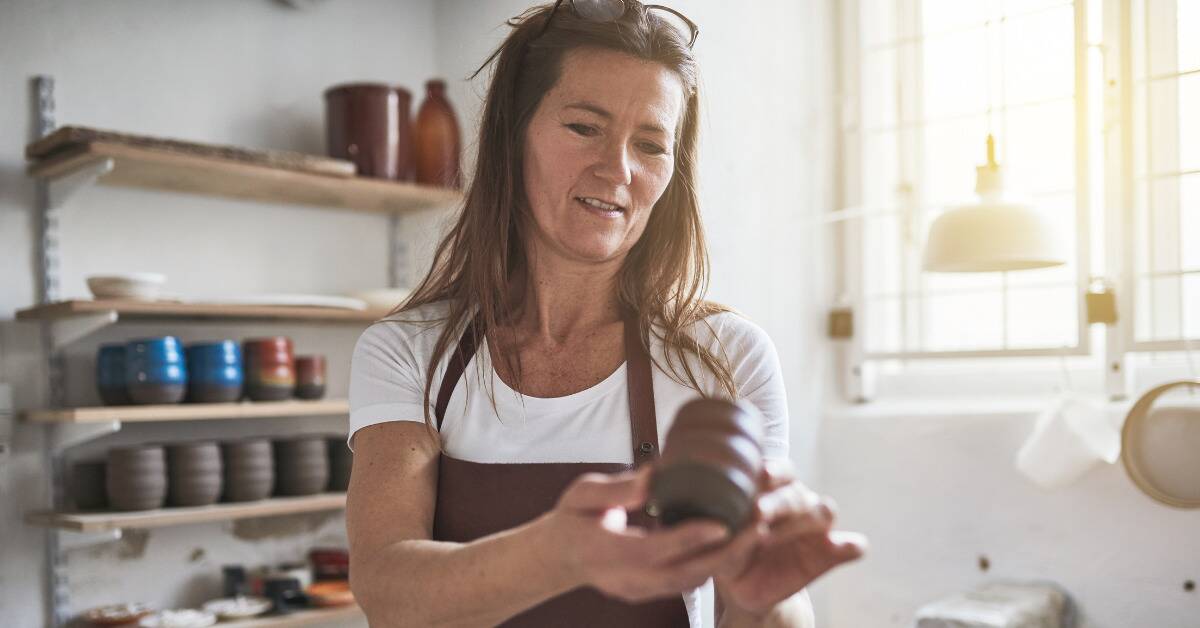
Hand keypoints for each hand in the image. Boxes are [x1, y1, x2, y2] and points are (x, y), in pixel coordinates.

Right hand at [542, 465, 760, 602]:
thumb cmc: (572, 518)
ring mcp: (640, 590)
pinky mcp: (651, 591)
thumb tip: (656, 475)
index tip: (722, 524)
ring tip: (757, 531)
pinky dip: (715, 564)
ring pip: (691, 582)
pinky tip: (737, 541)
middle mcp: (627, 578)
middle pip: (683, 575)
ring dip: (727, 560)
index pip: (653, 550)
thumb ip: (617, 489)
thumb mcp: (582, 494)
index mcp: (606, 552)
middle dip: (725, 555)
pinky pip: (688, 582)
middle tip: (758, 527)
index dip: (688, 539)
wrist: (559, 557)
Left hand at [715, 459, 866, 615]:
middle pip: (797, 494)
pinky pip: (851, 546)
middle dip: (779, 502)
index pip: (780, 471)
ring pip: (823, 513)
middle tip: (758, 513)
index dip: (774, 471)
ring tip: (777, 536)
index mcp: (771, 490)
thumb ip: (733, 539)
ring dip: (806, 521)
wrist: (746, 588)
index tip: (763, 476)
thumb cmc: (730, 556)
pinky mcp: (830, 553)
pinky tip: (847, 547)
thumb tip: (749, 528)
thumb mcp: (722, 549)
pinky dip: (851, 546)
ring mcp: (816, 528)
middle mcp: (796, 502)